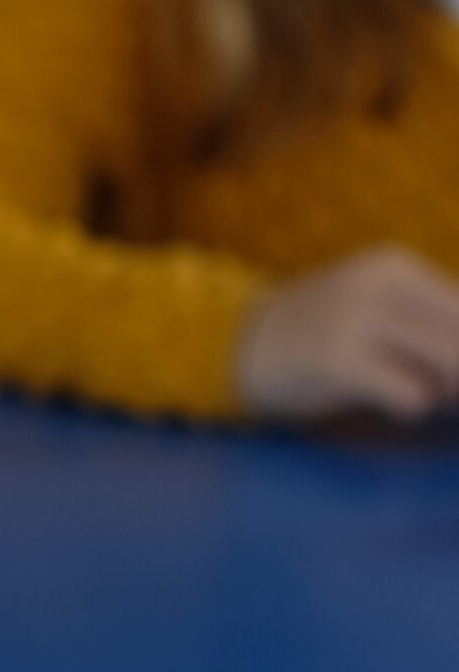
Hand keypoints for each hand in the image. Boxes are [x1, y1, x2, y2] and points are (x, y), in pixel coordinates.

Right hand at [236, 246, 458, 422]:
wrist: (234, 345)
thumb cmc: (312, 330)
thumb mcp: (370, 301)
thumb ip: (422, 315)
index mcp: (393, 266)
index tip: (449, 371)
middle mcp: (378, 286)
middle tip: (446, 390)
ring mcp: (355, 323)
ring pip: (449, 360)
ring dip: (446, 388)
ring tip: (424, 395)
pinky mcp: (338, 363)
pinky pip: (411, 394)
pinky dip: (413, 405)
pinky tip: (392, 404)